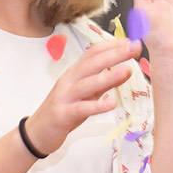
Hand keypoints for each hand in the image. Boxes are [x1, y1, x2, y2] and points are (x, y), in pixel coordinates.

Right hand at [26, 37, 140, 153]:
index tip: (131, 41)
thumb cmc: (65, 109)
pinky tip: (111, 104)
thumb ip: (104, 83)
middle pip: (91, 64)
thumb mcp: (87, 94)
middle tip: (134, 48)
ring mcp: (65, 97)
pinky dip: (97, 106)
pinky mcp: (63, 114)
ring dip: (108, 76)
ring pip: (87, 84)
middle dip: (114, 55)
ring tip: (127, 71)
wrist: (38, 131)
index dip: (112, 46)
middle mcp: (69, 80)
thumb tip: (126, 70)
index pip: (93, 53)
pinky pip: (81, 108)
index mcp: (75, 73)